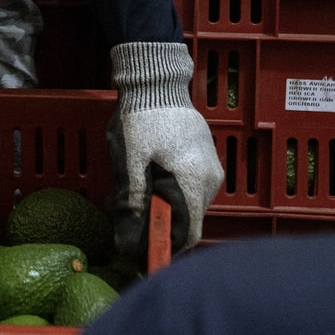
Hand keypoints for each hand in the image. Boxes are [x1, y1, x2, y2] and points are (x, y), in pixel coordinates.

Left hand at [109, 41, 224, 262]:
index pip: (187, 235)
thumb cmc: (139, 121)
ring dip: (160, 208)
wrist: (155, 82)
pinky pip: (188, 189)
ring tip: (130, 192)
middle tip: (123, 215)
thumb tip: (126, 247)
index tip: (138, 252)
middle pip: (185, 221)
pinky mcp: (206, 160)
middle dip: (155, 225)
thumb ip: (131, 207)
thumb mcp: (129, 165)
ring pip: (186, 206)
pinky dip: (167, 193)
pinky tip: (145, 179)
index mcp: (193, 184)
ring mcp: (211, 170)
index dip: (163, 249)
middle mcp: (210, 181)